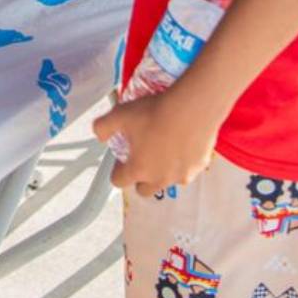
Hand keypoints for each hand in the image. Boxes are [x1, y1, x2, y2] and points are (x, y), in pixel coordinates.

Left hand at [93, 90, 219, 196]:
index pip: (118, 181)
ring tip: (163, 144)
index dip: (116, 170)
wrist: (191, 108)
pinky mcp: (198, 167)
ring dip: (162, 169)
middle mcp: (160, 178)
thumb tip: (99, 135)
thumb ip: (103, 127)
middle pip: (144, 189)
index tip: (120, 159)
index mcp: (138, 169)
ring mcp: (181, 175)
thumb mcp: (119, 114)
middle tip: (141, 155)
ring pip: (167, 180)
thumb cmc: (155, 113)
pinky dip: (182, 160)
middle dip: (140, 177)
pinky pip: (186, 169)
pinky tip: (181, 141)